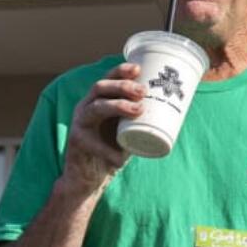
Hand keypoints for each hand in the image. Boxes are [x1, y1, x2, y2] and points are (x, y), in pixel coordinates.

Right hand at [59, 63, 143, 195]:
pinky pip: (94, 142)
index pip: (107, 79)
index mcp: (97, 101)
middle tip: (142, 92)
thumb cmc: (111, 150)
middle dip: (123, 86)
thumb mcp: (127, 131)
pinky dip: (109, 151)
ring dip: (118, 106)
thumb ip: (139, 121)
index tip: (138, 69)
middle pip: (100, 87)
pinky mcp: (77, 141)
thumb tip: (169, 111)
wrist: (88, 178)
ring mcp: (79, 123)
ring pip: (96, 107)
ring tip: (137, 111)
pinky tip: (119, 158)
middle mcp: (86, 107)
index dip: (121, 71)